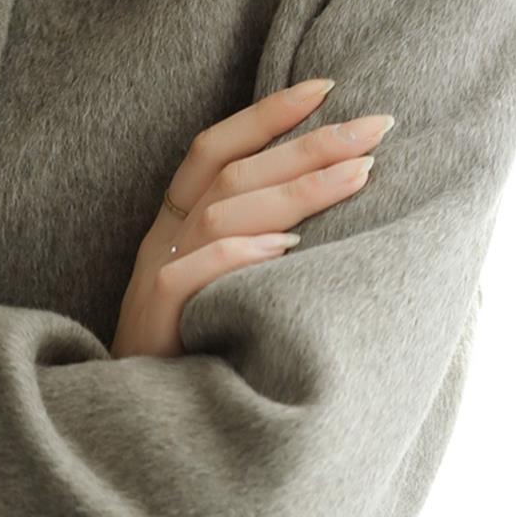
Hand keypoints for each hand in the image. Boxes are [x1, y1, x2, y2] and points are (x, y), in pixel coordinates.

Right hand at [110, 78, 395, 358]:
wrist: (141, 428)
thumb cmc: (202, 353)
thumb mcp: (229, 286)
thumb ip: (262, 242)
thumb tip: (340, 200)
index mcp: (176, 226)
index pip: (215, 149)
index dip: (266, 115)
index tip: (328, 87)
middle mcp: (162, 242)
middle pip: (231, 173)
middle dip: (308, 145)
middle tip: (374, 127)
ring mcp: (152, 281)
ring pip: (219, 216)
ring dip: (293, 191)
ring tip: (357, 177)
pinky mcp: (152, 325)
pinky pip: (187, 278)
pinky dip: (237, 257)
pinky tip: (286, 247)